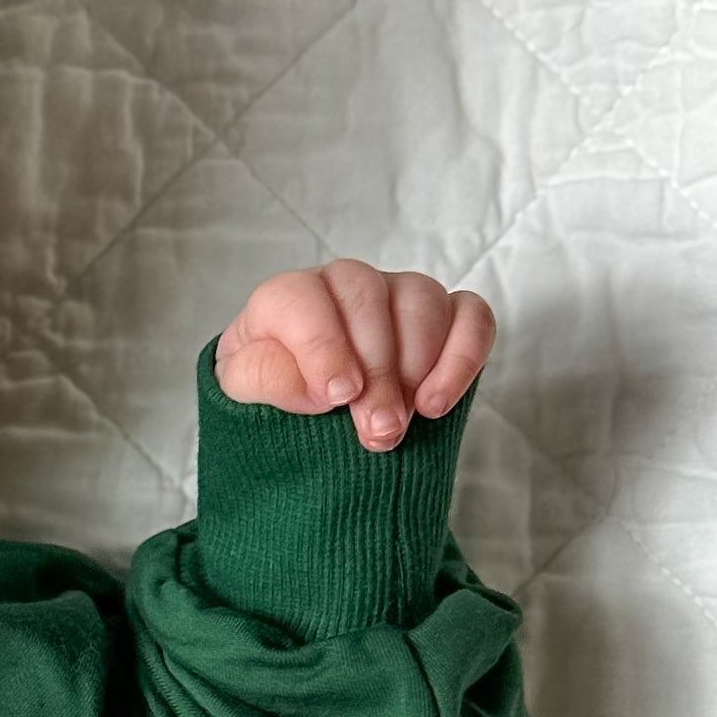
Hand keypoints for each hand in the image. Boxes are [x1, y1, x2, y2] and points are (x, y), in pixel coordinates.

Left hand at [214, 262, 494, 450]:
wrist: (307, 422)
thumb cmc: (273, 399)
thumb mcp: (244, 394)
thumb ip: (265, 379)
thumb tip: (322, 388)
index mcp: (286, 298)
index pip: (302, 298)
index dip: (322, 345)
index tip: (335, 398)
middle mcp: (344, 286)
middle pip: (367, 295)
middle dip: (376, 368)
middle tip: (376, 430)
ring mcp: (397, 297)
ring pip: (421, 300)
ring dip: (416, 366)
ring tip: (402, 422)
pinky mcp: (444, 318)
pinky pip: (472, 315)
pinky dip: (464, 356)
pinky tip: (437, 404)